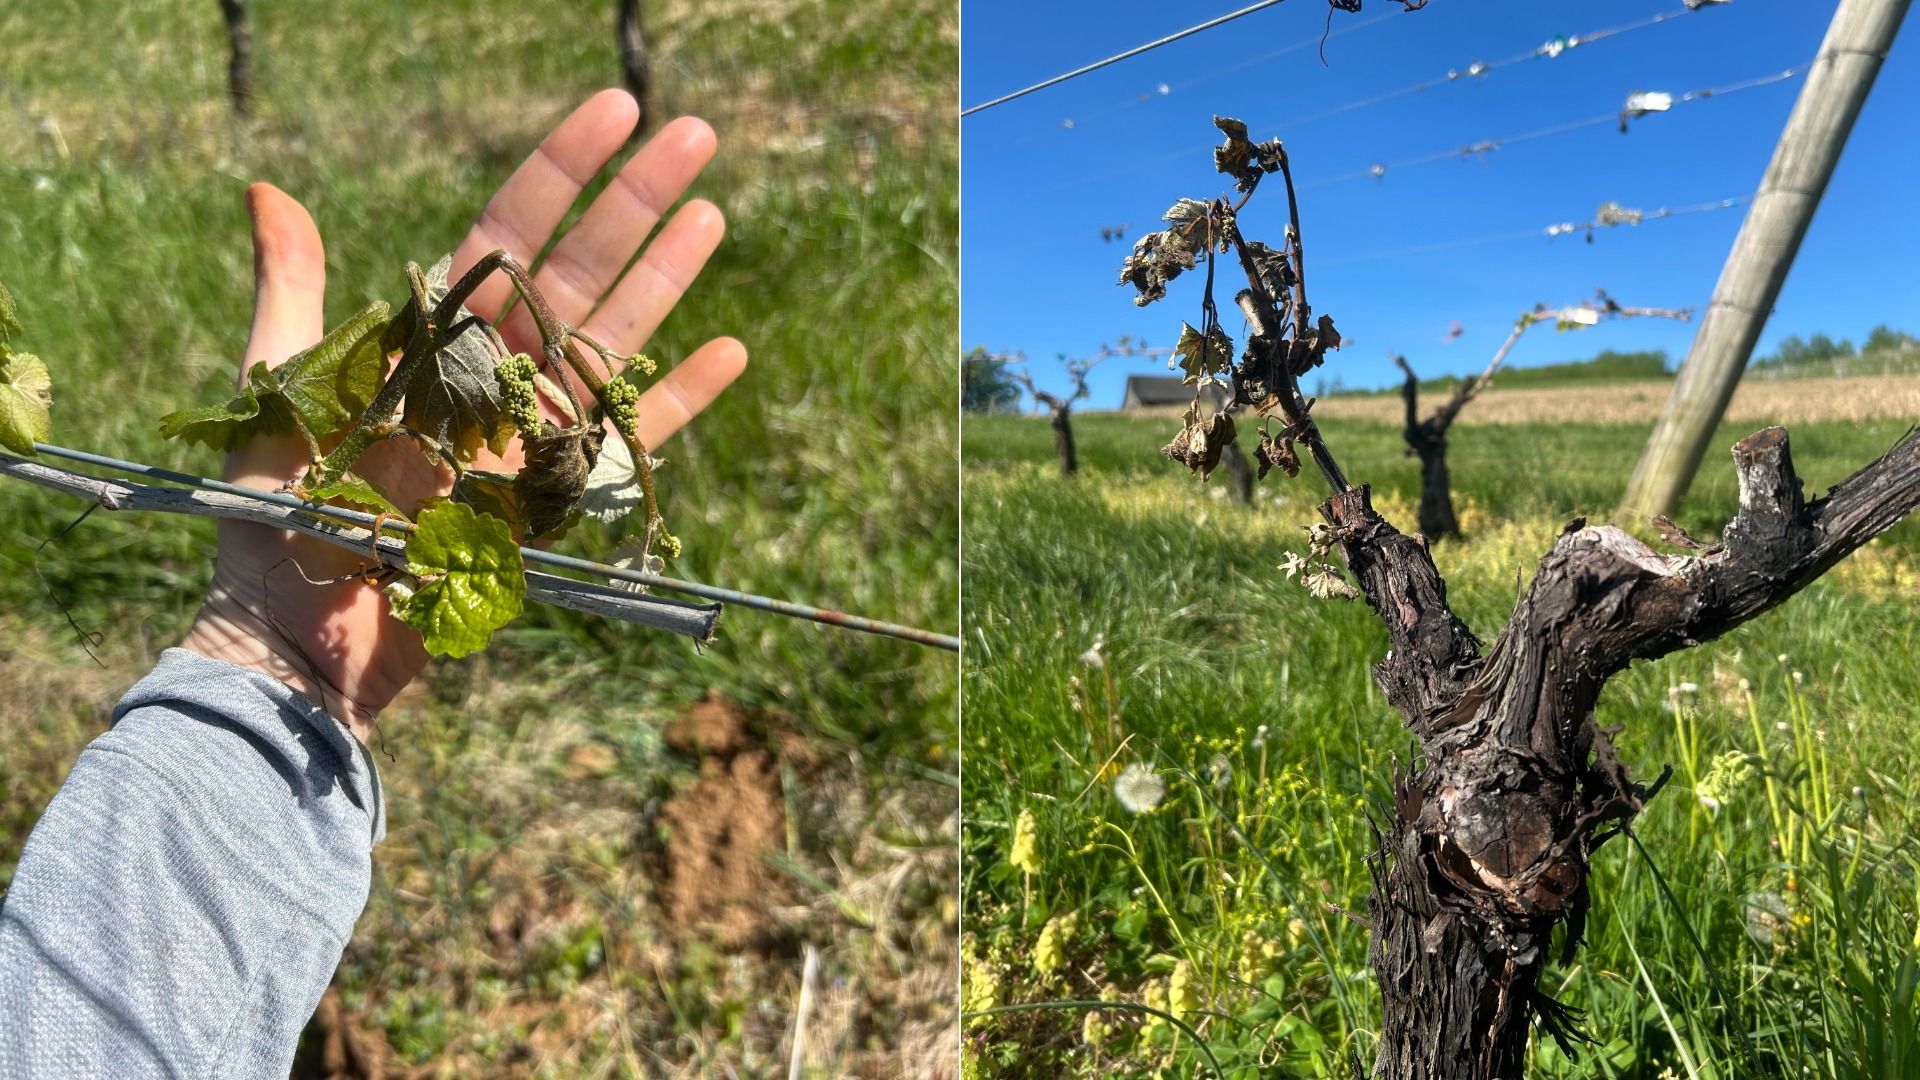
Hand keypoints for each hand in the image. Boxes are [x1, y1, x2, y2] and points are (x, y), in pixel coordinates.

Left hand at [180, 90, 746, 742]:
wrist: (299, 640)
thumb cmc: (270, 520)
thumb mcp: (277, 389)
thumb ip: (293, 292)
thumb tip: (269, 191)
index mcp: (431, 336)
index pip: (509, 230)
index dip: (563, 169)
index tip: (616, 111)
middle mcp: (492, 374)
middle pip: (579, 270)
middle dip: (636, 200)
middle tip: (696, 133)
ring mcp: (530, 435)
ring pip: (612, 338)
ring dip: (667, 274)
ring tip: (712, 210)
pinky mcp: (556, 500)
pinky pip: (631, 441)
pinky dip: (679, 398)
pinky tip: (729, 349)